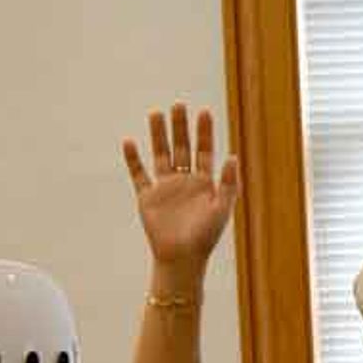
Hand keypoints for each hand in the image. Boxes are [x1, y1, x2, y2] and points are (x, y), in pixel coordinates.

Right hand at [122, 102, 239, 274]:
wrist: (182, 258)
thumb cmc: (205, 237)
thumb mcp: (222, 209)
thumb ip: (229, 183)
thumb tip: (233, 156)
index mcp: (205, 183)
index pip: (204, 151)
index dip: (204, 133)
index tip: (203, 112)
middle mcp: (185, 182)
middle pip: (182, 148)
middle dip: (181, 127)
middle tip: (179, 104)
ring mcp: (165, 188)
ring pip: (160, 155)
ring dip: (158, 135)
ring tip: (156, 113)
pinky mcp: (147, 197)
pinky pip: (138, 174)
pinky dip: (133, 159)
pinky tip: (129, 141)